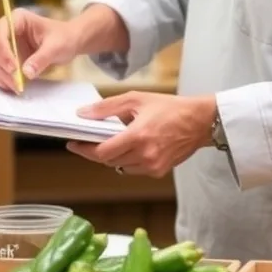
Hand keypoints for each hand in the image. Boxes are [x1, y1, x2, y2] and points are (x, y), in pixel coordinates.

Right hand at [0, 9, 80, 92]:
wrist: (68, 43)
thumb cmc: (63, 38)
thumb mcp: (56, 47)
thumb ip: (41, 58)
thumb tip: (26, 73)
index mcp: (18, 19)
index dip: (2, 50)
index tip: (14, 68)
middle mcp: (6, 29)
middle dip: (0, 64)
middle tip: (15, 80)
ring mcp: (3, 43)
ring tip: (16, 86)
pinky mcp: (4, 57)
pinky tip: (11, 86)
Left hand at [67, 92, 216, 177]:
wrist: (199, 121)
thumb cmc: (169, 107)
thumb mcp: (136, 99)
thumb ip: (107, 107)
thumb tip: (83, 114)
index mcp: (137, 137)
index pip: (102, 152)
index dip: (84, 150)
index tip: (73, 144)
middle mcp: (144, 155)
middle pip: (109, 161)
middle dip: (97, 151)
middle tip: (90, 139)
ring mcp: (152, 166)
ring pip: (120, 167)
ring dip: (113, 156)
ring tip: (114, 140)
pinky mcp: (159, 172)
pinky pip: (134, 170)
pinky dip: (128, 160)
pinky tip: (131, 146)